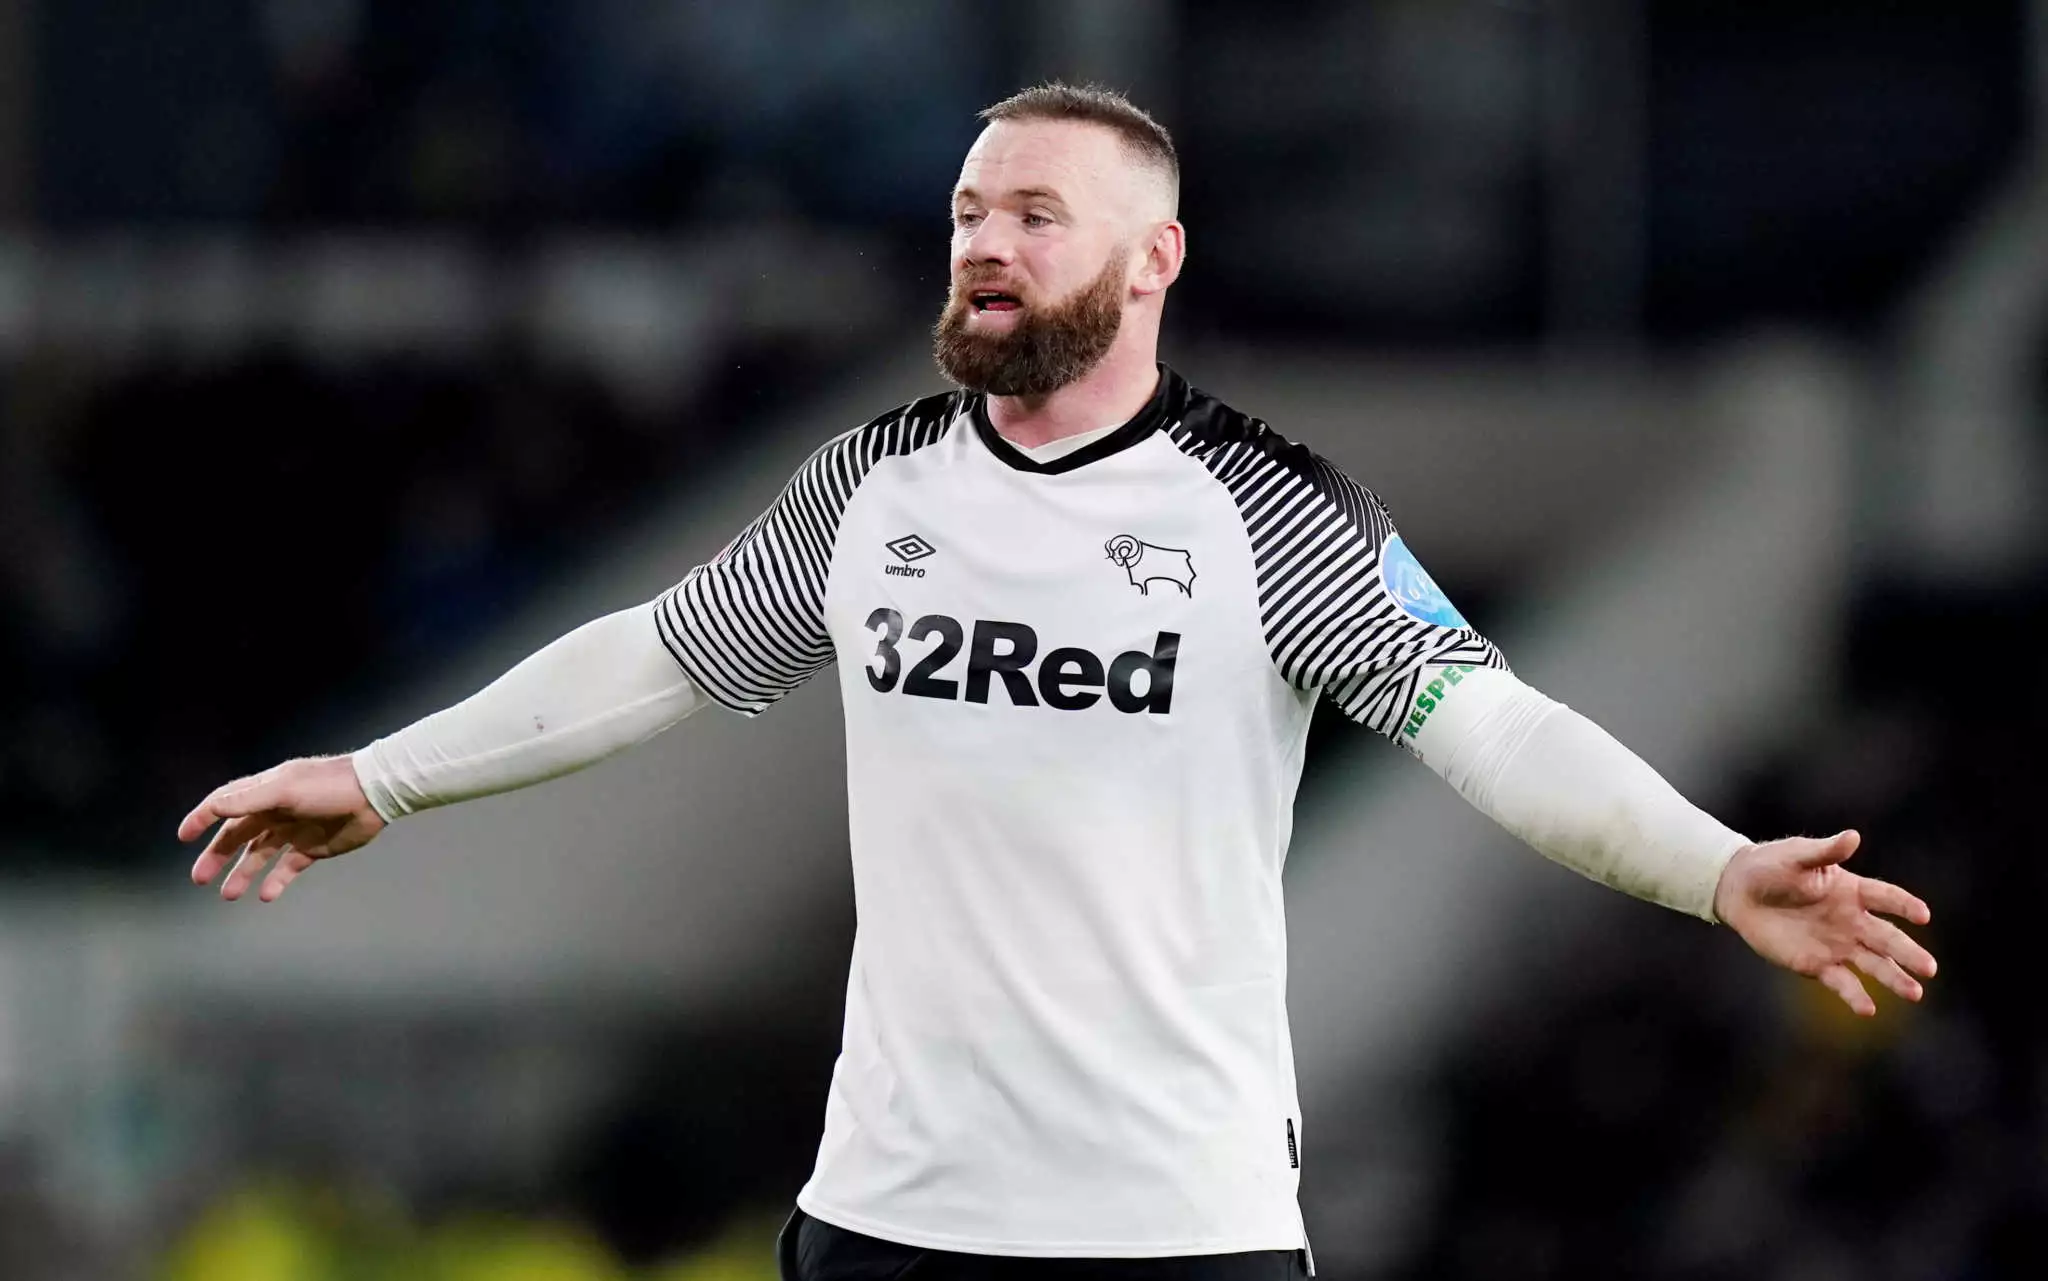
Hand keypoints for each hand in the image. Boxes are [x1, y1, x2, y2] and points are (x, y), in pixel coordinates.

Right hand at [178, 756, 386, 901]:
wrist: (374, 794)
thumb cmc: (329, 786)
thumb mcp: (285, 789)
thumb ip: (248, 800)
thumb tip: (213, 808)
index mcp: (265, 791)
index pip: (224, 803)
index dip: (203, 818)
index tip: (184, 837)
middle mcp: (276, 810)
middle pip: (238, 835)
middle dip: (217, 856)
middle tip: (200, 878)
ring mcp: (294, 830)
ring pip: (260, 855)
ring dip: (243, 873)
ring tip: (229, 895)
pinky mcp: (313, 848)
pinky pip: (288, 868)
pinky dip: (276, 881)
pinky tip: (266, 895)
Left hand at [1713, 830, 1935, 1015]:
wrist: (1739, 891)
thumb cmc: (1772, 865)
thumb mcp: (1798, 855)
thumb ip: (1826, 850)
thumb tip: (1853, 836)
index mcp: (1852, 891)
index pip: (1887, 898)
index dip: (1905, 906)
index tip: (1922, 915)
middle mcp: (1852, 921)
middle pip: (1887, 938)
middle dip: (1909, 953)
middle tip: (1930, 969)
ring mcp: (1837, 944)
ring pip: (1874, 964)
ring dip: (1894, 978)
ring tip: (1915, 993)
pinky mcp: (1817, 964)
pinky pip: (1841, 982)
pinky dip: (1855, 995)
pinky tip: (1868, 1009)